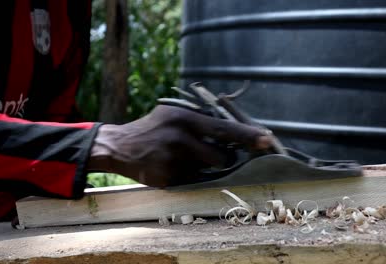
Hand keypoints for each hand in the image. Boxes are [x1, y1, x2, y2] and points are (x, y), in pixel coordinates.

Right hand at [87, 105, 271, 186]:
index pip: (224, 129)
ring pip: (207, 172)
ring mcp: (173, 161)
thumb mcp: (173, 114)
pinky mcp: (167, 179)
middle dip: (223, 160)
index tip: (267, 140)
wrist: (119, 147)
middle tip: (211, 155)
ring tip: (183, 158)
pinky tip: (171, 167)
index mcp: (184, 119)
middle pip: (221, 157)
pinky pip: (191, 182)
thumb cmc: (152, 128)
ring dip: (203, 168)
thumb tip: (233, 131)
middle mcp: (180, 138)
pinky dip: (188, 177)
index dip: (248, 135)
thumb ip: (200, 120)